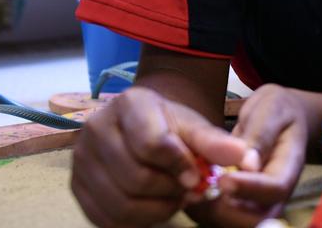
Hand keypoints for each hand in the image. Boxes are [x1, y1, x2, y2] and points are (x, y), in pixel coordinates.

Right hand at [71, 86, 248, 227]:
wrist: (142, 127)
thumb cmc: (171, 126)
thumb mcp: (195, 127)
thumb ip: (216, 142)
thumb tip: (244, 158)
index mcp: (129, 105)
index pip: (153, 144)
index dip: (180, 167)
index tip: (196, 177)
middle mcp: (95, 128)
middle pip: (136, 178)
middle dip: (169, 191)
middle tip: (187, 190)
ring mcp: (81, 160)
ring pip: (121, 204)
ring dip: (156, 209)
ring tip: (172, 198)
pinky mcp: (76, 188)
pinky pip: (106, 220)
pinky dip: (136, 221)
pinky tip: (153, 206)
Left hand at [186, 85, 311, 226]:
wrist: (279, 117)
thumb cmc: (276, 110)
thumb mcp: (272, 109)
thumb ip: (261, 134)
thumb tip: (249, 164)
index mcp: (288, 167)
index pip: (276, 189)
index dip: (250, 188)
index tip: (223, 178)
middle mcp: (275, 192)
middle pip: (257, 218)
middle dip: (226, 210)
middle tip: (200, 190)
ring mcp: (258, 201)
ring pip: (235, 221)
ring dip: (210, 210)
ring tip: (190, 188)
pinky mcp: (239, 203)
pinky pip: (220, 216)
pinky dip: (202, 208)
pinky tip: (189, 188)